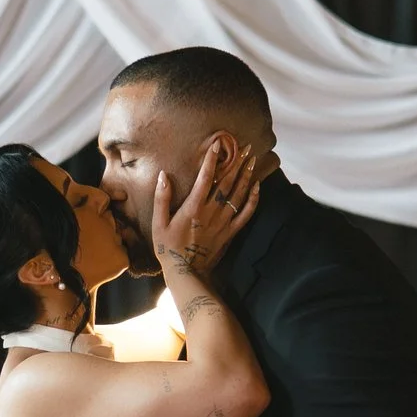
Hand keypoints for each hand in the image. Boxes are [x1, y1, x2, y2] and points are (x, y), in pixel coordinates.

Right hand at [151, 142, 260, 278]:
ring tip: (252, 160)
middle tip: (245, 147)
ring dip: (246, 176)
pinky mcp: (230, 232)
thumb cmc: (169, 248)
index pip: (205, 178)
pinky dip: (253, 200)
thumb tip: (163, 176)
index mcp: (193, 208)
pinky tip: (257, 187)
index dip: (212, 160)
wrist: (186, 273)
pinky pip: (245, 214)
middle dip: (236, 163)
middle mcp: (211, 212)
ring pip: (238, 195)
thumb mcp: (159, 223)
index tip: (218, 144)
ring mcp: (223, 222)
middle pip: (227, 182)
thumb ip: (161, 199)